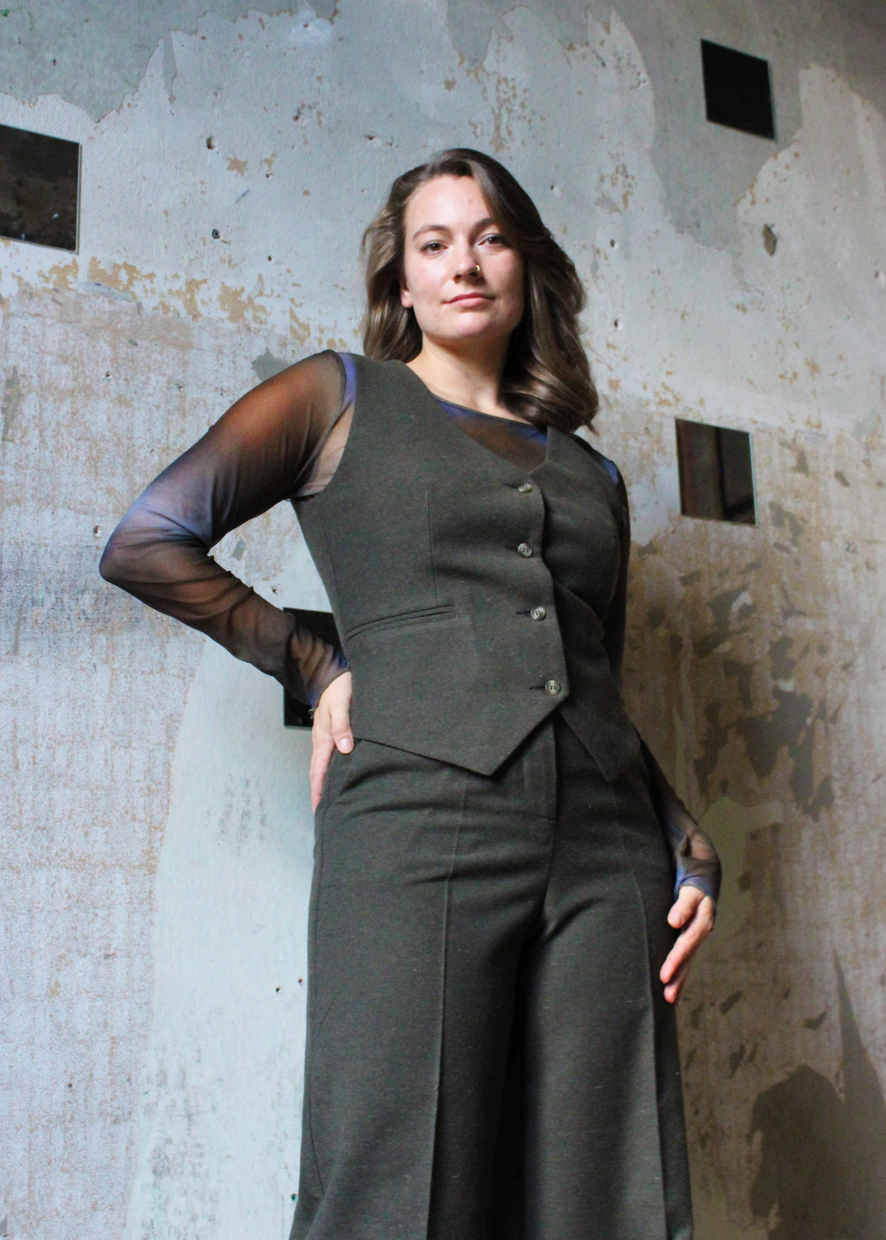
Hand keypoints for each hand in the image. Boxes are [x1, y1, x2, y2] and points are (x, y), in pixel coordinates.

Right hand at [310, 671, 352, 810]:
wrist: (334, 673)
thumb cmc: (339, 688)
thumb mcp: (341, 704)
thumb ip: (343, 725)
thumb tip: (346, 748)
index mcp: (323, 738)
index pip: (319, 771)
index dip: (318, 791)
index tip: (318, 809)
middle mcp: (323, 741)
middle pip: (319, 772)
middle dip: (320, 792)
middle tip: (325, 813)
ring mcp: (327, 738)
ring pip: (325, 765)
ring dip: (326, 782)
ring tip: (333, 800)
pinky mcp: (333, 733)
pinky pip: (331, 756)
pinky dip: (332, 770)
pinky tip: (341, 776)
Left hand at [660, 886, 714, 1004]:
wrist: (703, 885)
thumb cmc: (693, 887)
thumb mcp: (690, 892)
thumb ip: (683, 906)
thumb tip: (673, 921)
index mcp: (701, 923)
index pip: (686, 944)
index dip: (675, 960)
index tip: (664, 975)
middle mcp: (700, 935)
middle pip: (688, 959)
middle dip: (678, 977)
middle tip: (667, 995)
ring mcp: (696, 940)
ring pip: (688, 963)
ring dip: (680, 982)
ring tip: (670, 999)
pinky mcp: (691, 942)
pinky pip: (687, 962)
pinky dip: (681, 976)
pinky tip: (675, 992)